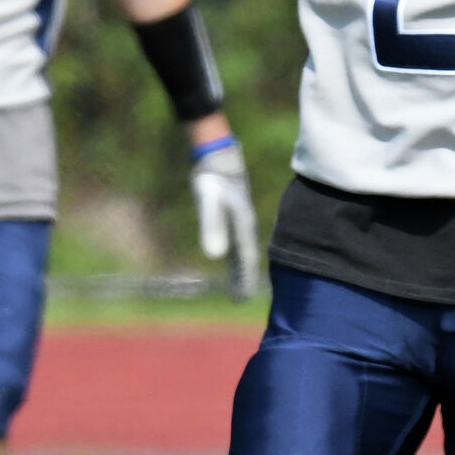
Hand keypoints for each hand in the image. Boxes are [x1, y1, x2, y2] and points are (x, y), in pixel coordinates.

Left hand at [190, 138, 260, 301]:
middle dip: (244, 279)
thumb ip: (211, 226)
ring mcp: (239, 218)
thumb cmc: (211, 176)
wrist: (216, 154)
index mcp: (243, 225)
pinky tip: (227, 258)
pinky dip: (234, 254)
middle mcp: (245, 224)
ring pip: (242, 250)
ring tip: (236, 286)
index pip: (245, 261)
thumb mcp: (208, 200)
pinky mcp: (231, 212)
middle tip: (240, 300)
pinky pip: (235, 240)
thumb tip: (213, 257)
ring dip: (240, 269)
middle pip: (246, 258)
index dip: (244, 281)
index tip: (241, 300)